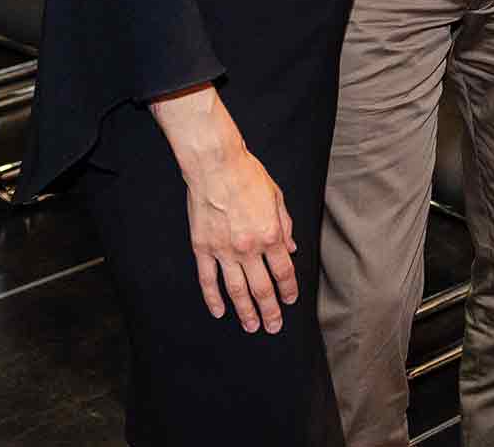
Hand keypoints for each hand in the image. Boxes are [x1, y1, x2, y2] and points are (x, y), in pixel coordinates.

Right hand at [178, 141, 297, 333]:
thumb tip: (291, 249)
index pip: (283, 271)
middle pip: (262, 288)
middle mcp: (248, 248)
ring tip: (252, 327)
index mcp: (270, 235)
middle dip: (270, 310)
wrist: (216, 165)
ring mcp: (223, 250)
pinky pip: (208, 280)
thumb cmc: (248, 176)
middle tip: (273, 326)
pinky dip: (213, 298)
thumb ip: (285, 226)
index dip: (288, 289)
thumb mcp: (277, 198)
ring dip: (245, 312)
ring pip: (236, 290)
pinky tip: (219, 311)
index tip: (290, 301)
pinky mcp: (203, 248)